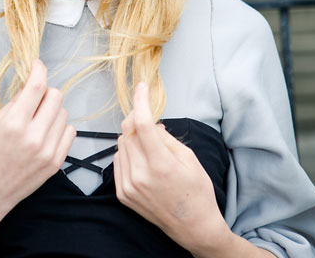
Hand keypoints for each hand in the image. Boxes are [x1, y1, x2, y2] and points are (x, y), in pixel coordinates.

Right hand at [0, 59, 75, 227]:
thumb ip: (15, 102)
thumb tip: (31, 83)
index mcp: (14, 124)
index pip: (36, 86)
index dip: (39, 70)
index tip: (37, 65)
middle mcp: (34, 136)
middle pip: (55, 96)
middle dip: (45, 92)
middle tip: (35, 99)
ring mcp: (48, 150)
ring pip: (64, 112)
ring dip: (53, 111)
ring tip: (38, 121)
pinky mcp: (56, 162)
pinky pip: (70, 131)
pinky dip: (60, 127)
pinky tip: (46, 133)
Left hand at [113, 82, 230, 256]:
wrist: (193, 226)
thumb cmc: (197, 191)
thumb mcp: (189, 158)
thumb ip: (166, 137)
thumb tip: (151, 123)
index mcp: (160, 164)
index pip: (142, 123)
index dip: (140, 101)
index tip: (142, 87)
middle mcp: (140, 175)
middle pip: (128, 131)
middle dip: (137, 120)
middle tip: (152, 124)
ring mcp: (129, 186)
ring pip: (121, 144)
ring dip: (133, 138)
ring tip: (151, 147)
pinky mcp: (123, 194)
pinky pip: (117, 160)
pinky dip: (127, 154)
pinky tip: (143, 160)